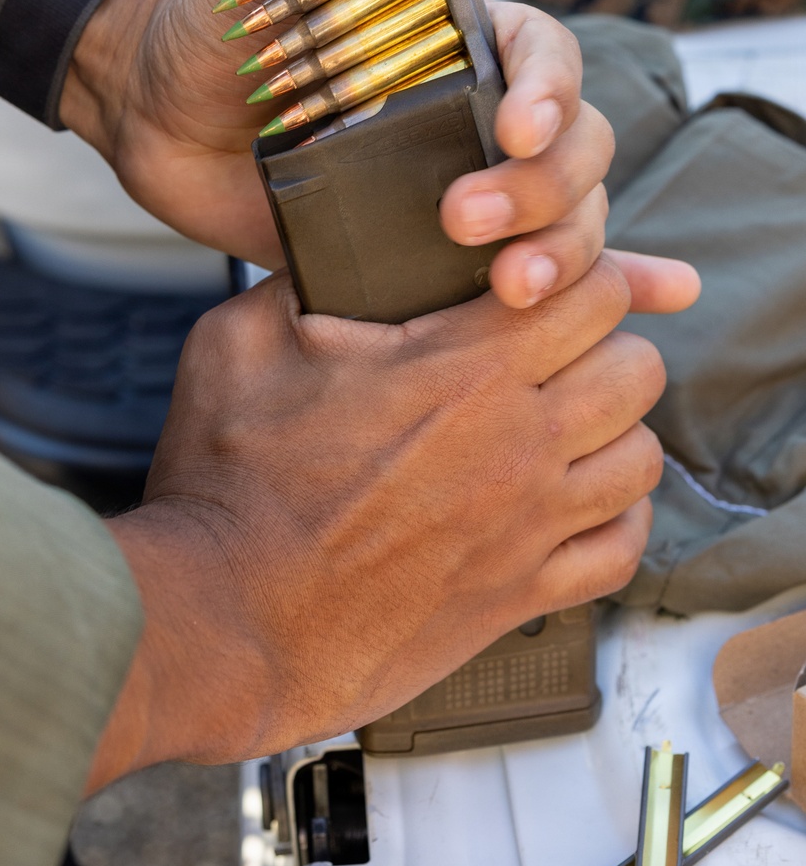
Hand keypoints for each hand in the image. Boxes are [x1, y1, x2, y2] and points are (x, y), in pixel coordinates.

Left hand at [65, 0, 696, 309]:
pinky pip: (512, 276)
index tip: (512, 129)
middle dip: (545, 190)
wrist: (162, 112)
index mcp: (461, 40)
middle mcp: (473, 117)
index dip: (552, 94)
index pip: (545, 58)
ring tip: (509, 288)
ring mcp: (453, 190)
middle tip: (464, 219)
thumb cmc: (221, 20)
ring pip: (562, 220)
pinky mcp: (422, 257)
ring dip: (560, 253)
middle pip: (573, 151)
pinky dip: (582, 294)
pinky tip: (640, 311)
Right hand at [91, 254, 671, 783]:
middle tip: (549, 353)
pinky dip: (611, 520)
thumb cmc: (227, 488)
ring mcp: (528, 527)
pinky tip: (569, 505)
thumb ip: (301, 278)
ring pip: (641, 458)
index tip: (534, 286)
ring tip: (561, 427)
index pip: (594, 290)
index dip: (572, 273)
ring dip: (610, 432)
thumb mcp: (241, 342)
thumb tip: (333, 248)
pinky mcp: (520, 594)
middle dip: (601, 346)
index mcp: (463, 369)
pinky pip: (621, 550)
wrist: (225, 617)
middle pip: (637, 369)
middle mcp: (517, 444)